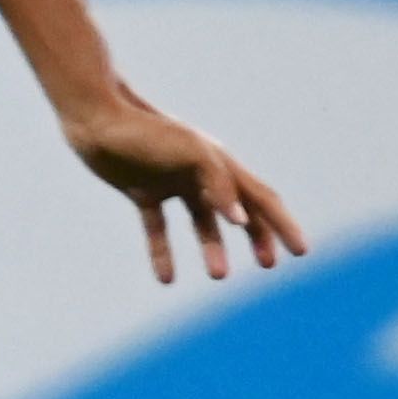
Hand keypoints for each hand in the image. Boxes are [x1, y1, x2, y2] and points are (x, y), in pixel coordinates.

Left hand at [60, 84, 309, 285]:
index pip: (261, 198)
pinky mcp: (143, 191)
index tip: (301, 252)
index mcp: (220, 163)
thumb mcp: (189, 153)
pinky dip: (163, 252)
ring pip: (201, 223)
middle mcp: (200, 173)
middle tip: (268, 265)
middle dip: (258, 237)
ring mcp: (172, 182)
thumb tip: (242, 221)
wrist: (96, 120)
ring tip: (218, 276)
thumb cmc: (146, 132)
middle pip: (239, 211)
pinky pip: (158, 227)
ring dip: (213, 249)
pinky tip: (166, 278)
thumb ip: (219, 184)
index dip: (283, 224)